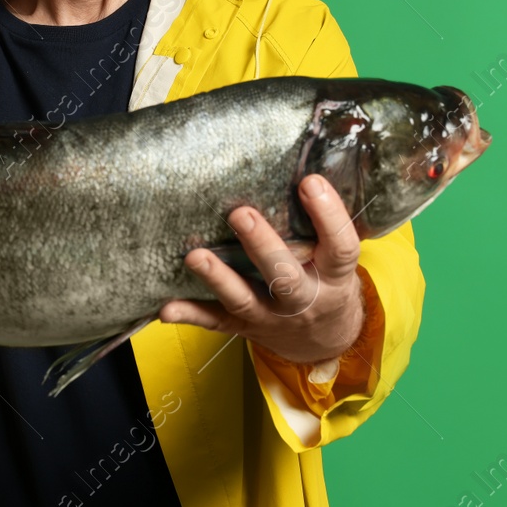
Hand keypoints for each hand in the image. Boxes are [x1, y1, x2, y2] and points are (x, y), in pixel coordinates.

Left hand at [159, 174, 364, 364]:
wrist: (327, 340)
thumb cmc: (328, 281)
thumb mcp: (337, 258)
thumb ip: (323, 225)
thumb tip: (305, 165)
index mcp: (334, 277)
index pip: (340, 248)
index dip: (328, 215)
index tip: (309, 181)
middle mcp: (305, 299)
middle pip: (284, 276)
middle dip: (261, 245)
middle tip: (240, 214)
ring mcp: (272, 316)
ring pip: (244, 300)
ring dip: (218, 279)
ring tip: (194, 256)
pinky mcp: (245, 326)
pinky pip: (216, 323)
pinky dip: (190, 315)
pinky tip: (166, 308)